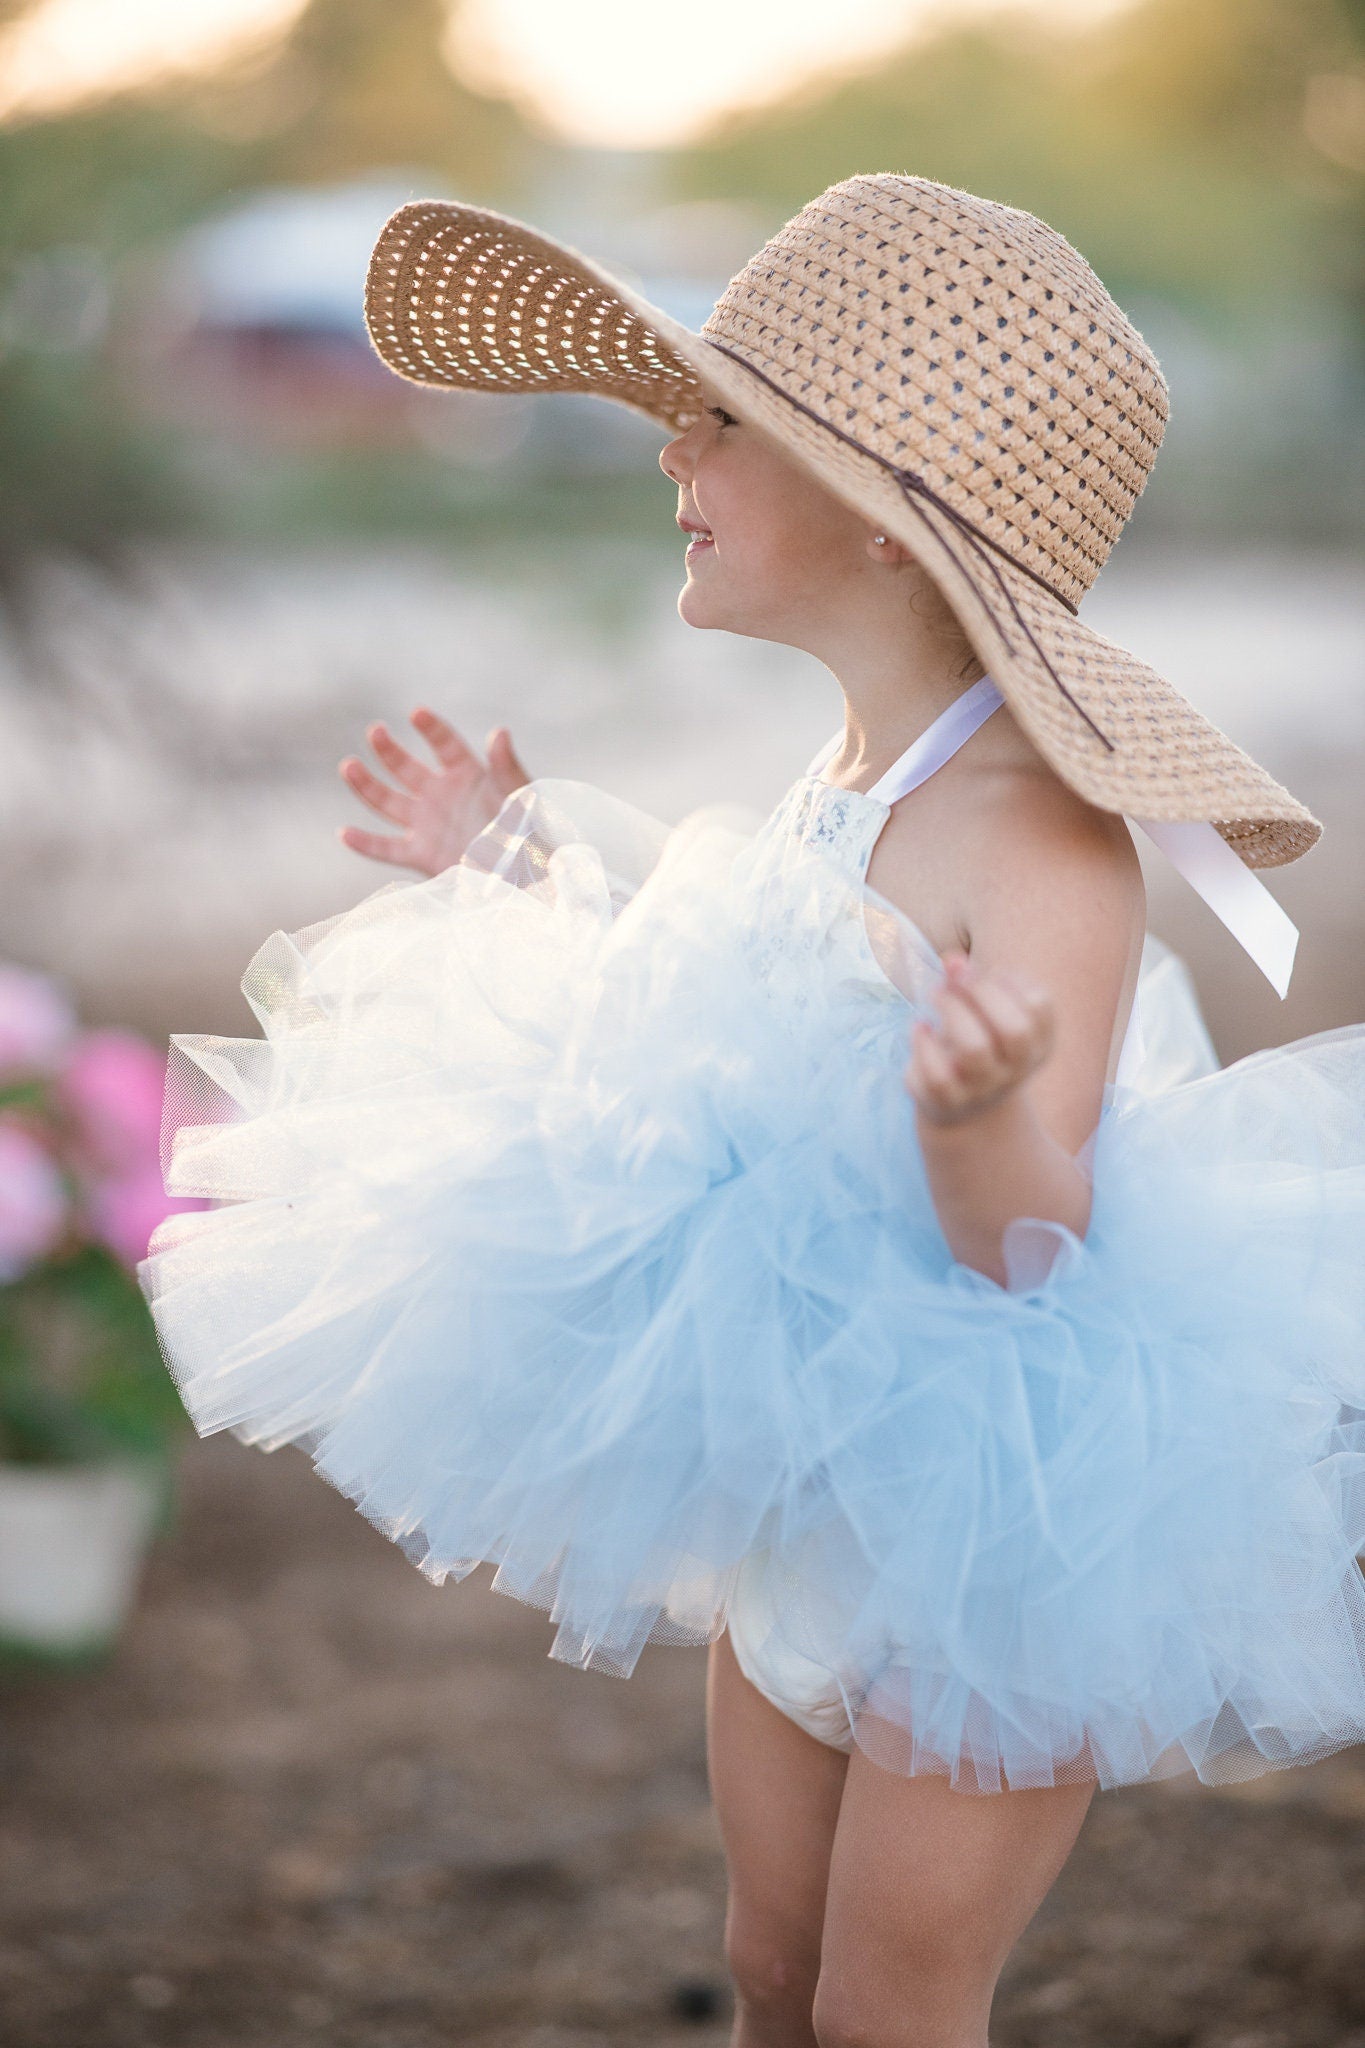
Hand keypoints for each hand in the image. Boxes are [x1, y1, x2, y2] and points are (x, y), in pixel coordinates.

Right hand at [338, 709, 532, 876]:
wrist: (530, 878)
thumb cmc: (532, 834)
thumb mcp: (521, 797)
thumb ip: (507, 767)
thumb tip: (500, 732)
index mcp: (469, 776)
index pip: (445, 745)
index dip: (431, 729)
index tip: (417, 714)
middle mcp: (442, 796)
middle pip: (406, 768)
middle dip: (389, 750)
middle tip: (375, 731)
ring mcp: (429, 825)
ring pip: (389, 803)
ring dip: (366, 785)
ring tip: (348, 766)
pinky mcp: (423, 857)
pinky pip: (388, 849)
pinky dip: (366, 844)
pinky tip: (344, 833)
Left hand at [904, 950, 1054, 1127]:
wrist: (964, 1107)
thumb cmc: (978, 1041)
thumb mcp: (982, 1012)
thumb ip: (970, 980)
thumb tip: (952, 959)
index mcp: (1037, 1043)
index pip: (1039, 1006)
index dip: (1010, 980)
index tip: (988, 971)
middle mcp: (1016, 1069)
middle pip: (1014, 1030)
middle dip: (981, 992)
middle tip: (953, 976)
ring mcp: (983, 1089)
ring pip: (975, 1050)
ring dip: (952, 1011)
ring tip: (935, 994)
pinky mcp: (948, 1101)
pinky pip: (937, 1076)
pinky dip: (923, 1044)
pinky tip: (920, 1027)